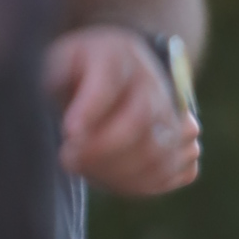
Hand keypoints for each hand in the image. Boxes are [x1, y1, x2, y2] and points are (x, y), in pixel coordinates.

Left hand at [46, 25, 200, 198]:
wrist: (117, 74)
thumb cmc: (77, 73)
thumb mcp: (57, 64)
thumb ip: (52, 79)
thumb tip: (57, 108)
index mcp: (117, 54)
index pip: (110, 81)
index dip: (91, 109)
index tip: (68, 134)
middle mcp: (154, 80)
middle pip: (141, 119)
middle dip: (103, 150)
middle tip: (68, 160)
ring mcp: (176, 110)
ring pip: (161, 151)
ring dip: (121, 173)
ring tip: (88, 171)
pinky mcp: (186, 139)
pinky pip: (181, 170)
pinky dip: (150, 184)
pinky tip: (118, 180)